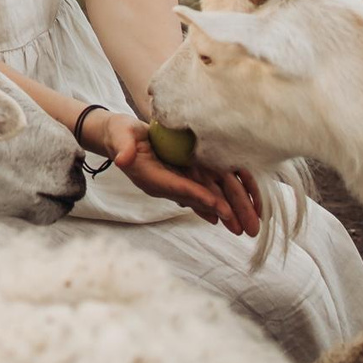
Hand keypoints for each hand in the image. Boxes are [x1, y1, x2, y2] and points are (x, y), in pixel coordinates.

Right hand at [85, 113, 261, 238]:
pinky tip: (226, 215)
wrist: (117, 139)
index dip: (199, 196)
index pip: (180, 187)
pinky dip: (212, 204)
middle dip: (221, 212)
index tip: (219, 206)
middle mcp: (164, 184)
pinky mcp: (177, 177)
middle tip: (244, 228)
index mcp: (151, 176)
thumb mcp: (119, 135)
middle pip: (197, 199)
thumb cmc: (119, 134)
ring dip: (223, 212)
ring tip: (244, 226)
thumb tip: (123, 158)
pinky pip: (198, 193)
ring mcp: (172, 182)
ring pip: (202, 199)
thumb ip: (122, 147)